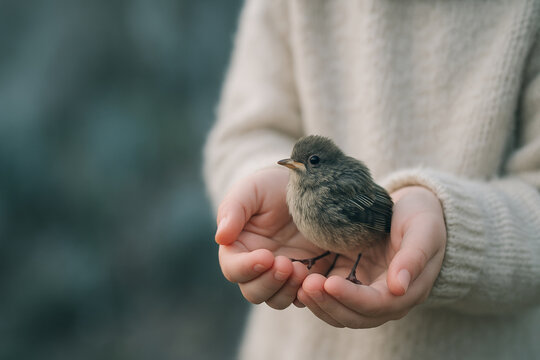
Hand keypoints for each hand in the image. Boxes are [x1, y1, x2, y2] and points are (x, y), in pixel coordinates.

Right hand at [215, 167, 336, 308]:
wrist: (304, 184)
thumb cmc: (271, 185)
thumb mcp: (251, 190)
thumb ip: (234, 210)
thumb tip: (220, 237)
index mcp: (238, 248)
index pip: (233, 268)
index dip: (246, 267)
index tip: (266, 256)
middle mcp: (257, 267)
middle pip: (253, 292)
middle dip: (269, 283)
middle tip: (287, 264)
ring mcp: (282, 274)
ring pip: (277, 300)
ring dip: (288, 290)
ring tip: (303, 270)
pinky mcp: (306, 276)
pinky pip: (304, 296)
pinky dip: (309, 293)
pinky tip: (318, 278)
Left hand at [297, 186, 446, 327]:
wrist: (413, 211)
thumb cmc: (421, 218)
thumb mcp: (423, 230)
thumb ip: (413, 257)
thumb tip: (399, 288)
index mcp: (408, 290)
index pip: (378, 304)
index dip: (353, 298)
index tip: (329, 282)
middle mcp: (387, 300)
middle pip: (356, 316)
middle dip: (330, 304)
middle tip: (306, 285)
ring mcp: (368, 295)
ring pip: (341, 314)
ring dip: (320, 304)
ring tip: (299, 286)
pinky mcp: (352, 284)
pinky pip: (333, 300)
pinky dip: (317, 297)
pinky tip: (299, 282)